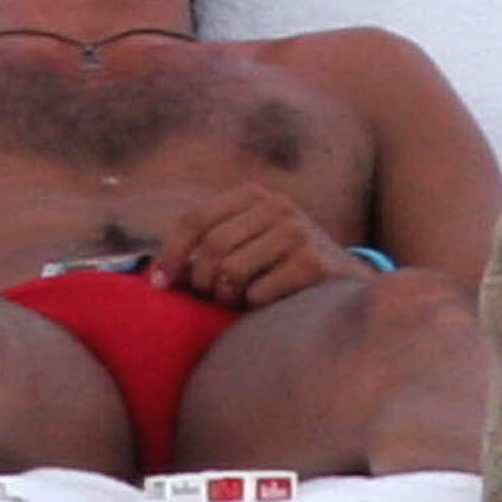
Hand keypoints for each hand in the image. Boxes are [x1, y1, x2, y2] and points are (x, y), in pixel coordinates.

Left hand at [147, 183, 373, 308]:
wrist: (347, 281)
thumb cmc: (282, 265)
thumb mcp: (249, 243)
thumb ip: (208, 248)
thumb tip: (154, 275)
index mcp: (254, 196)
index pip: (195, 220)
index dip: (171, 254)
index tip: (157, 284)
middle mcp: (277, 206)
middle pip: (211, 247)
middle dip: (201, 281)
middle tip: (211, 298)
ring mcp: (298, 232)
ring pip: (232, 271)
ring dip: (228, 296)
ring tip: (241, 299)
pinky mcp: (313, 263)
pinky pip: (258, 293)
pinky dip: (255, 306)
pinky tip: (271, 303)